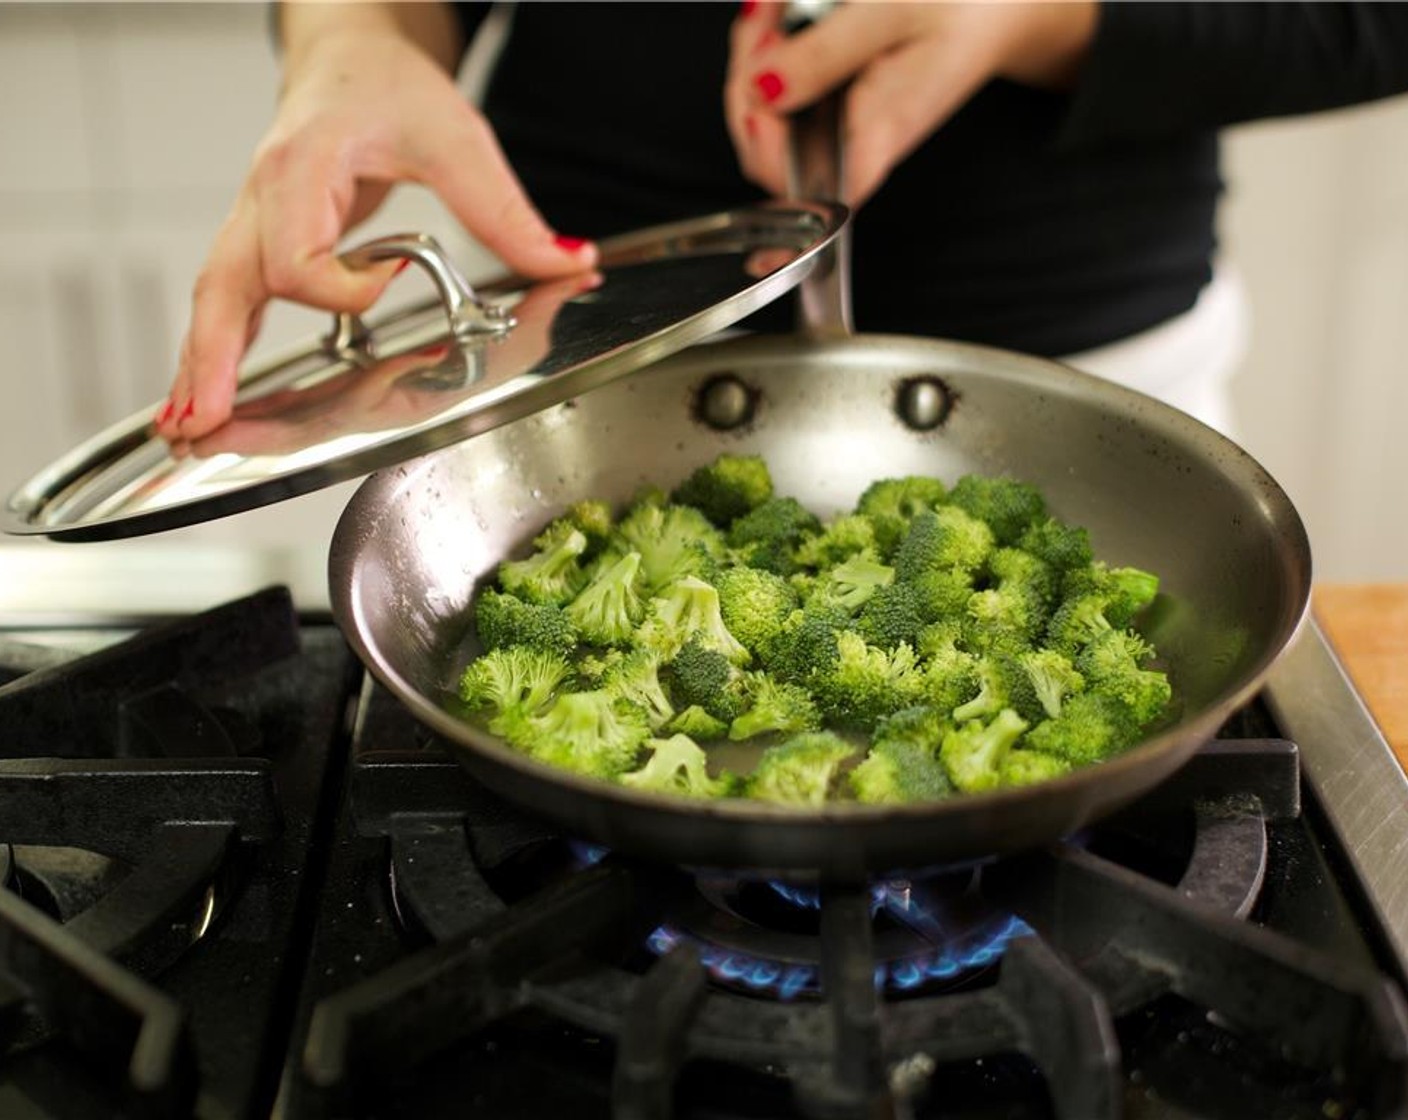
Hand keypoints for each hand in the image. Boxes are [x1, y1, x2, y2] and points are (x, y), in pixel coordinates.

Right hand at [156, 2, 596, 442]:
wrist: (348, 58)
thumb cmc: (388, 88)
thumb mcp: (457, 139)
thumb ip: (507, 212)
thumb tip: (570, 263)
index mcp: (303, 166)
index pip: (297, 254)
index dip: (342, 285)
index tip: (389, 277)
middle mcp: (264, 197)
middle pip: (222, 285)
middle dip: (214, 357)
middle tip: (206, 420)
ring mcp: (252, 221)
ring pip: (211, 299)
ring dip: (198, 366)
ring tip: (188, 432)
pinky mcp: (259, 240)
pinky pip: (225, 301)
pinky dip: (211, 351)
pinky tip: (203, 400)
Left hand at [725, 1, 1096, 205]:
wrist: (999, 4)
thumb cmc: (965, 7)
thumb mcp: (892, 12)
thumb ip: (825, 55)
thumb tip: (761, 89)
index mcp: (875, 139)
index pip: (806, 196)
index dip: (765, 159)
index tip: (755, 103)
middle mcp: (855, 144)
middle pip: (769, 153)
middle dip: (748, 90)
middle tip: (765, 30)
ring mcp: (841, 125)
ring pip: (767, 117)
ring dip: (754, 61)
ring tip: (775, 14)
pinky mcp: (833, 101)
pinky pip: (782, 90)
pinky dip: (770, 49)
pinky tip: (781, 16)